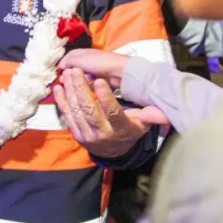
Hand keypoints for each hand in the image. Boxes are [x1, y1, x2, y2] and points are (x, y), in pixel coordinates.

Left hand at [53, 68, 168, 157]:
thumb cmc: (128, 131)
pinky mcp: (75, 133)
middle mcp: (100, 133)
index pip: (112, 113)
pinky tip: (58, 86)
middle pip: (88, 110)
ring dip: (70, 91)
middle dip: (81, 89)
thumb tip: (164, 113)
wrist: (112, 152)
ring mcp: (85, 134)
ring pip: (75, 111)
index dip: (105, 98)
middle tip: (76, 70)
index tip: (99, 80)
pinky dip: (61, 101)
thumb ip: (150, 117)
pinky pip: (66, 115)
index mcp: (118, 129)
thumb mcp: (141, 125)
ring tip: (68, 73)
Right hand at [58, 49, 129, 88]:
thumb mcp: (80, 59)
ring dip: (76, 80)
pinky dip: (85, 83)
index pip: (68, 56)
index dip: (62, 63)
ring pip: (80, 76)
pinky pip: (88, 82)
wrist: (119, 71)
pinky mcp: (99, 78)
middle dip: (68, 74)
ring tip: (72, 85)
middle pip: (74, 67)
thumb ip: (69, 61)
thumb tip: (60, 65)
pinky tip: (84, 86)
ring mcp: (93, 69)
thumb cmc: (98, 63)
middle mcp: (87, 60)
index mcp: (82, 52)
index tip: (58, 72)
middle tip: (63, 81)